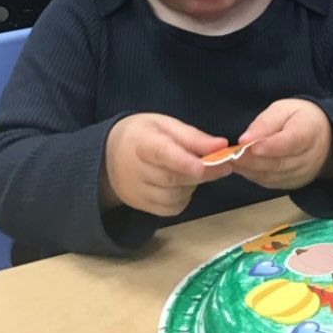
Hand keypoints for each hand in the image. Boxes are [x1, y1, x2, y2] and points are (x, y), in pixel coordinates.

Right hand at [101, 113, 231, 215]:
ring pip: (175, 195)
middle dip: (205, 173)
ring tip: (194, 170)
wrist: (107, 157)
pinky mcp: (142, 207)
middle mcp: (137, 171)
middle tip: (225, 164)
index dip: (190, 161)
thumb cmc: (142, 134)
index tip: (217, 161)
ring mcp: (137, 193)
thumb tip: (222, 145)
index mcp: (142, 142)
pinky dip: (184, 198)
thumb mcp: (164, 124)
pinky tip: (183, 184)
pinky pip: (171, 208)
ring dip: (193, 185)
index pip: (165, 154)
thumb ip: (192, 136)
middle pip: (174, 178)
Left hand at [231, 99, 332, 189]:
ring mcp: (302, 174)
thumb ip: (266, 122)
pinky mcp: (294, 184)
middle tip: (229, 154)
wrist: (324, 137)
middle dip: (251, 160)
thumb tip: (245, 139)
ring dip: (249, 169)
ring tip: (231, 160)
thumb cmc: (299, 118)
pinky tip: (242, 167)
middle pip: (279, 163)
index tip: (246, 145)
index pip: (291, 142)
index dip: (269, 146)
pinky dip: (254, 176)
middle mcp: (309, 158)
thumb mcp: (284, 109)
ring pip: (272, 176)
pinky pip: (271, 183)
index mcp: (310, 132)